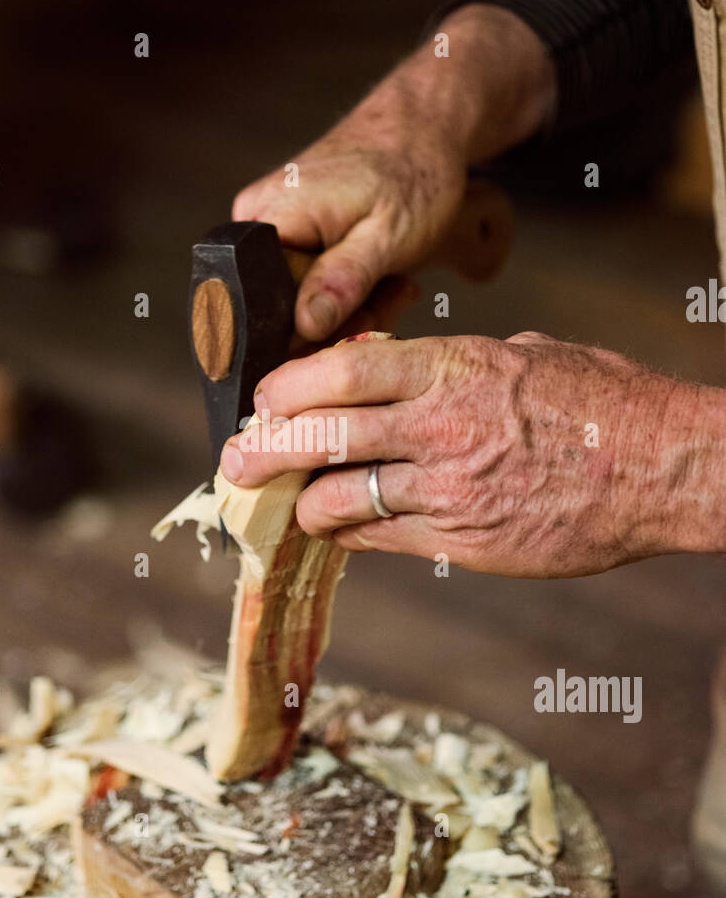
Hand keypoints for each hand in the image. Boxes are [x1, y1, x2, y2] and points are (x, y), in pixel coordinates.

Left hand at [220, 332, 724, 576]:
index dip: (287, 387)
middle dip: (263, 451)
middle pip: (320, 436)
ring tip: (290, 504)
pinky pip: (382, 539)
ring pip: (340, 498)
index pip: (340, 372)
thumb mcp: (525, 355)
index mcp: (453, 368)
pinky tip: (339, 528)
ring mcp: (450, 490)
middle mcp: (439, 427)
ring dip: (304, 502)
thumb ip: (457, 366)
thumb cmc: (602, 401)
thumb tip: (408, 370)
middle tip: (234, 462)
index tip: (263, 399)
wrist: (663, 469)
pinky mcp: (463, 542)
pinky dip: (351, 532)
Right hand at [232, 4, 555, 342]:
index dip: (316, 328)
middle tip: (391, 296)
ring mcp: (269, 226)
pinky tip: (375, 274)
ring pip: (297, 303)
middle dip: (340, 319)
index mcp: (271, 217)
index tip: (367, 313)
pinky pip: (306, 284)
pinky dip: (345, 291)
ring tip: (390, 282)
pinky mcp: (286, 233)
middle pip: (280, 310)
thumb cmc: (412, 172)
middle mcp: (256, 220)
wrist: (422, 129)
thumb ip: (342, 281)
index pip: (267, 308)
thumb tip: (304, 326)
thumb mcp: (386, 236)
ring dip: (350, 307)